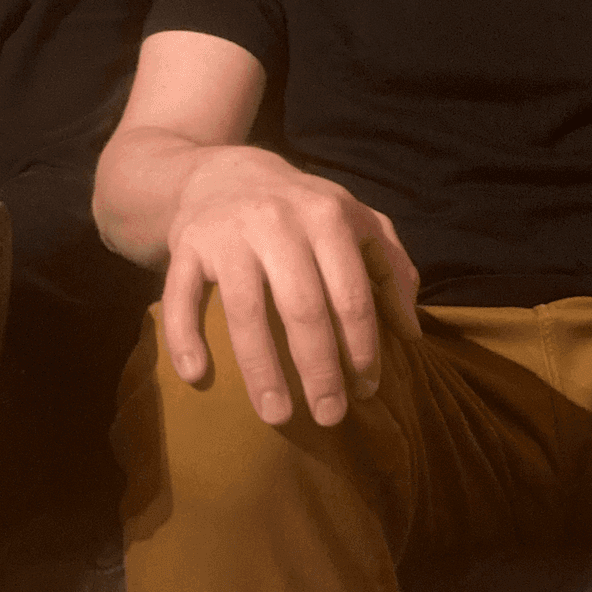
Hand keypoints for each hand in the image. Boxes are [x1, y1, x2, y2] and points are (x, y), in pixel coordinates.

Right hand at [162, 145, 421, 427]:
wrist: (225, 174)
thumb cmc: (302, 211)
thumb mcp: (356, 221)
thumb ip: (392, 268)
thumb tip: (410, 334)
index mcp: (327, 216)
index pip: (351, 294)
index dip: (362, 348)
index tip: (367, 392)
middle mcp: (278, 221)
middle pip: (302, 307)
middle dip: (319, 369)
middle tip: (330, 417)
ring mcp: (228, 233)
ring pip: (244, 310)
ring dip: (261, 369)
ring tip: (276, 416)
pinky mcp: (186, 244)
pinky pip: (181, 296)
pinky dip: (184, 337)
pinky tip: (197, 377)